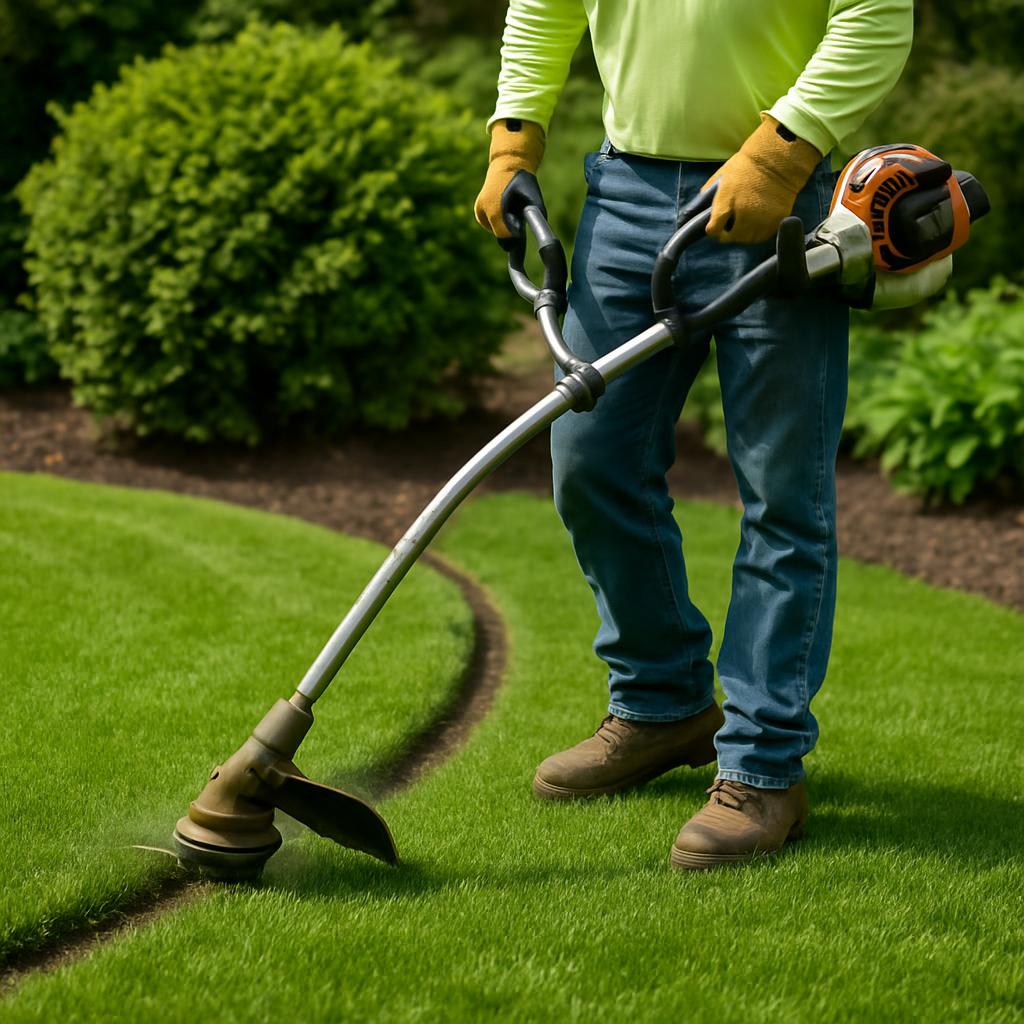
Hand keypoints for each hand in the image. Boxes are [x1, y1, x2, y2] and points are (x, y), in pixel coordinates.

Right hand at [474, 119, 545, 238]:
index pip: (505, 234)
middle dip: (511, 230)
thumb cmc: (522, 180)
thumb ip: (536, 214)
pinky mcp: (478, 212)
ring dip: (504, 226)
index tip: (522, 230)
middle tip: (518, 218)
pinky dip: (498, 222)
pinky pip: (490, 225)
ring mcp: (479, 211)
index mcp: (494, 208)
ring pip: (495, 230)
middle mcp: (483, 210)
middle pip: (500, 234)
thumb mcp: (533, 196)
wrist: (506, 163)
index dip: (516, 235)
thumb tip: (542, 232)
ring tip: (511, 209)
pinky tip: (504, 209)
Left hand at [701, 113, 822, 244]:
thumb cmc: (746, 166)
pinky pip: (763, 236)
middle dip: (728, 234)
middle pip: (732, 238)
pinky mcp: (776, 220)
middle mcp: (744, 214)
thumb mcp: (721, 178)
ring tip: (744, 223)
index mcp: (726, 202)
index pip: (713, 230)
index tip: (715, 227)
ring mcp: (761, 219)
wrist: (777, 159)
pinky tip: (757, 222)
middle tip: (731, 226)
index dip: (713, 230)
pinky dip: (759, 233)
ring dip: (744, 235)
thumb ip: (709, 196)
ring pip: (748, 240)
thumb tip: (697, 211)